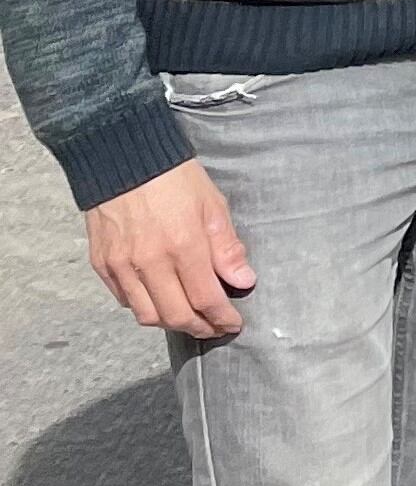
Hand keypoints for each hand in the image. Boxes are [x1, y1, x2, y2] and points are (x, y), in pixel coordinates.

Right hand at [89, 159, 252, 338]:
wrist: (121, 158)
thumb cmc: (173, 177)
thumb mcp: (213, 205)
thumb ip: (227, 247)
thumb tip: (243, 280)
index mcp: (183, 246)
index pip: (206, 299)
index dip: (223, 317)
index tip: (233, 323)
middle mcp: (149, 261)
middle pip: (176, 315)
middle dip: (200, 327)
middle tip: (215, 327)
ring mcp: (122, 265)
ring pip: (147, 314)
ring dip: (171, 322)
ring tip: (189, 317)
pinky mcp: (102, 263)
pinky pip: (124, 299)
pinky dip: (145, 306)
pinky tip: (160, 298)